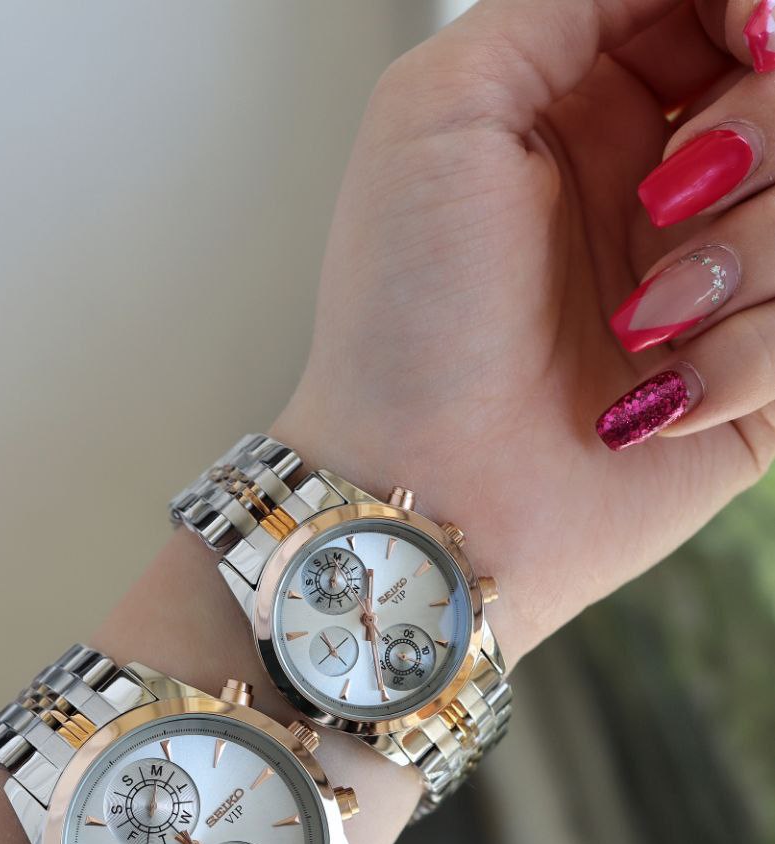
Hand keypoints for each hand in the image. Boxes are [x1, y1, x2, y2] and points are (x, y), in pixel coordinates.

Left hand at [279, 0, 774, 668]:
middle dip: (760, 133)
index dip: (755, 14)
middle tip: (672, 195)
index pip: (725, 12)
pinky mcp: (752, 382)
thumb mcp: (443, 108)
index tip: (752, 38)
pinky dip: (746, 357)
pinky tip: (659, 400)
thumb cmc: (408, 316)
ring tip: (637, 325)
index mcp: (593, 107)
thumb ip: (565, 3)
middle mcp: (666, 187)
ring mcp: (714, 285)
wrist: (423, 491)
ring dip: (743, 258)